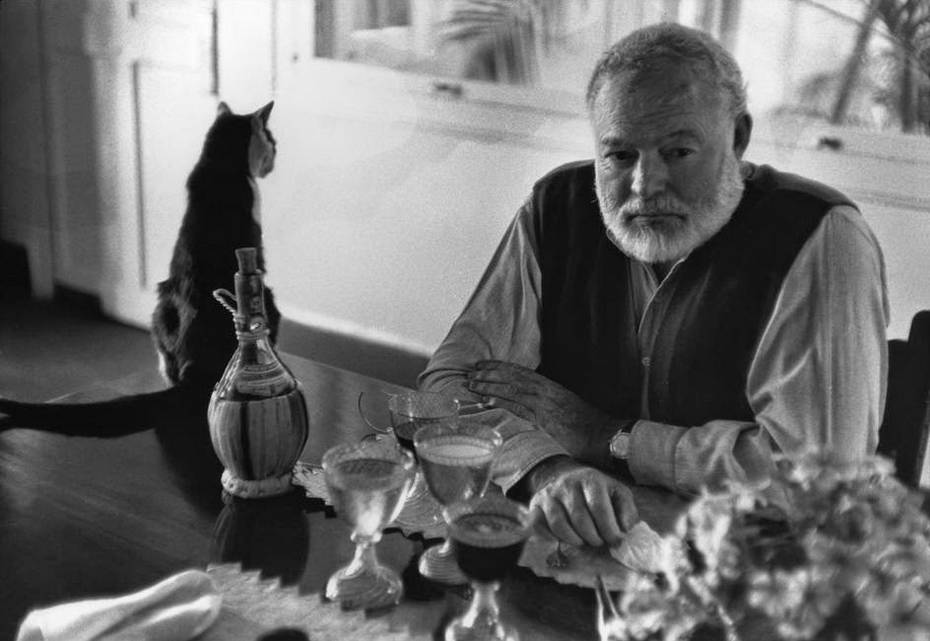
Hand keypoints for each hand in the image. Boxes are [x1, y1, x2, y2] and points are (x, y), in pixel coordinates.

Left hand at [467, 360, 615, 466]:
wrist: (605, 435)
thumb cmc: (586, 426)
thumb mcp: (565, 409)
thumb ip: (547, 406)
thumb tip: (532, 410)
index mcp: (550, 387)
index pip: (520, 372)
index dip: (500, 367)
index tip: (484, 365)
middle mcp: (545, 391)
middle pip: (512, 377)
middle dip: (490, 373)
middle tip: (471, 371)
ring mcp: (543, 404)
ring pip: (511, 389)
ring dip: (489, 385)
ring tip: (472, 384)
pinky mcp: (543, 418)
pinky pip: (517, 408)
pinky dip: (500, 402)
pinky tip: (486, 401)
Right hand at [529, 460, 637, 547]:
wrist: (566, 477)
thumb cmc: (596, 491)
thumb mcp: (617, 493)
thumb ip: (627, 510)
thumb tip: (626, 530)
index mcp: (591, 479)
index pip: (599, 508)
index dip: (609, 530)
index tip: (616, 541)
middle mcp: (568, 484)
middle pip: (580, 519)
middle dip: (593, 537)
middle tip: (599, 542)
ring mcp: (549, 494)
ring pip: (559, 525)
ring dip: (574, 540)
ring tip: (583, 540)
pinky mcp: (536, 505)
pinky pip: (539, 526)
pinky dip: (552, 537)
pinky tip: (564, 537)